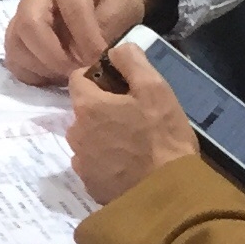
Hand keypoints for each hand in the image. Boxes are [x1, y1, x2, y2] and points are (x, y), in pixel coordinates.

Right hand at [3, 0, 149, 85]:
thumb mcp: (125, 1)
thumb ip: (110, 23)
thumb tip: (91, 54)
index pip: (71, 10)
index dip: (87, 41)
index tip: (100, 62)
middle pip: (30, 24)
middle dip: (55, 57)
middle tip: (78, 72)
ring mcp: (21, 10)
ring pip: (16, 44)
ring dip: (43, 67)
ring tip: (69, 74)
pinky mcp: (17, 32)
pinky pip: (14, 59)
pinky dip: (33, 74)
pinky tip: (55, 75)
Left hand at [68, 42, 202, 204]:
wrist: (168, 195)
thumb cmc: (163, 138)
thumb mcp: (156, 89)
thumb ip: (132, 61)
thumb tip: (116, 48)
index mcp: (87, 106)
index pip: (78, 78)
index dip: (100, 78)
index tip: (123, 88)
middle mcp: (75, 133)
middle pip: (84, 110)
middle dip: (103, 109)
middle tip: (135, 118)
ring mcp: (81, 163)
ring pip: (88, 138)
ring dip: (104, 136)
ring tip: (134, 144)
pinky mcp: (90, 186)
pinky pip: (94, 165)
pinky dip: (107, 162)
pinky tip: (130, 167)